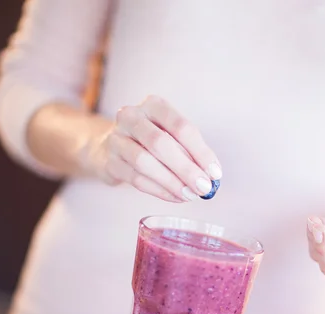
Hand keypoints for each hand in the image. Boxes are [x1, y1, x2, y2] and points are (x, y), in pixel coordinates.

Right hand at [83, 95, 221, 201]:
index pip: (181, 127)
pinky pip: (135, 179)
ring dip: (171, 182)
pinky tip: (174, 197)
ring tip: (189, 195)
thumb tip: (211, 176)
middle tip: (203, 187)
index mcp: (153, 105)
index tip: (215, 173)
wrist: (110, 148)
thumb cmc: (151, 141)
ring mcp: (116, 138)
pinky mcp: (108, 161)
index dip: (200, 151)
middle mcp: (131, 116)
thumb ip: (190, 151)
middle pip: (160, 143)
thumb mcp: (171, 136)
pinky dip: (158, 190)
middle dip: (186, 168)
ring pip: (145, 162)